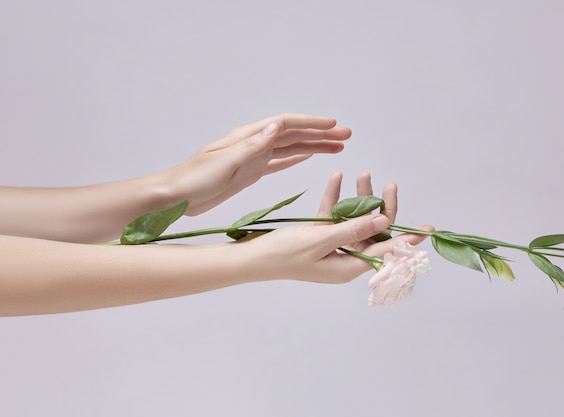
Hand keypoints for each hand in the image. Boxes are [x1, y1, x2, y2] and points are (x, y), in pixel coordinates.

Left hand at [163, 113, 350, 214]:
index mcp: (247, 137)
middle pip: (293, 134)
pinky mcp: (250, 172)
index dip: (311, 124)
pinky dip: (296, 159)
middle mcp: (253, 143)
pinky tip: (307, 157)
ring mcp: (253, 157)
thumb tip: (277, 127)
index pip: (285, 124)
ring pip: (290, 148)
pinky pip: (279, 162)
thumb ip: (252, 147)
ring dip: (313, 146)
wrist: (175, 195)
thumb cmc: (194, 179)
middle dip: (320, 134)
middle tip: (345, 136)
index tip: (333, 126)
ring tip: (337, 147)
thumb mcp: (224, 163)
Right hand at [237, 172, 433, 283]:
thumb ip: (352, 229)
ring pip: (354, 219)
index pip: (385, 251)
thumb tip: (381, 220)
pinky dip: (335, 198)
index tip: (427, 229)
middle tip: (390, 185)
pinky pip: (333, 215)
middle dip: (381, 207)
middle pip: (372, 231)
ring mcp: (332, 245)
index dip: (407, 239)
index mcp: (349, 266)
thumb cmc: (285, 254)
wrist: (252, 258)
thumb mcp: (321, 240)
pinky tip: (336, 177)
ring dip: (357, 197)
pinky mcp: (318, 235)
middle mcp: (345, 257)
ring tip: (362, 173)